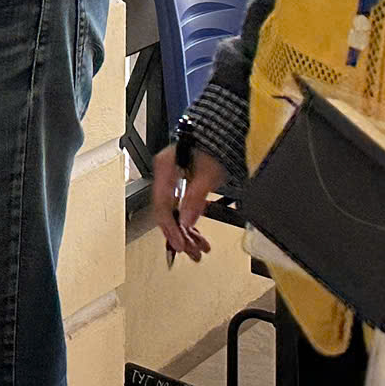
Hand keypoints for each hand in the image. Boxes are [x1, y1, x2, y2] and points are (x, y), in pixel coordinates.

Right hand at [153, 143, 228, 263]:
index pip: (162, 205)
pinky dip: (190, 222)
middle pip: (168, 211)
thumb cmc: (214, 147)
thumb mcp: (207, 176)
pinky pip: (181, 208)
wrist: (222, 133)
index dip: (170, 227)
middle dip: (180, 234)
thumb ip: (194, 199)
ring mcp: (172, 180)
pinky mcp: (182, 184)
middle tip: (191, 251)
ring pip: (175, 213)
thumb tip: (186, 222)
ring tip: (198, 249)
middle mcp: (165, 175)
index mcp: (164, 168)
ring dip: (187, 232)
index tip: (179, 244)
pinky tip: (198, 236)